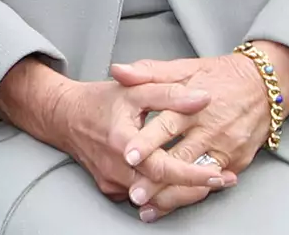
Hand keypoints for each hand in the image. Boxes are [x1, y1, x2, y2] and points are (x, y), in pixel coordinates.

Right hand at [0, 58, 231, 202]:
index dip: (193, 173)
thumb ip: (169, 93)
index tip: (219, 174)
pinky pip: (140, 195)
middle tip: (225, 180)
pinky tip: (181, 184)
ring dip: (182, 192)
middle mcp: (116, 167)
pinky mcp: (110, 188)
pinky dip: (162, 191)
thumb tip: (203, 98)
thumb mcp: (135, 90)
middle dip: (196, 188)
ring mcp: (112, 181)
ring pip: (153, 198)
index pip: (163, 167)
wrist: (63, 116)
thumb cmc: (99, 101)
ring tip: (210, 183)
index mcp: (122, 142)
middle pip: (162, 190)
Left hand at [110, 42, 288, 220]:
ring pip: (196, 176)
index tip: (128, 155)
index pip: (167, 125)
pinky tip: (175, 203)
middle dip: (157, 179)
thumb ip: (149, 72)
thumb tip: (118, 70)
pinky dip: (193, 193)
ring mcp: (225, 148)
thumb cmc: (220, 75)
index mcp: (193, 105)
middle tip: (135, 194)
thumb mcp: (184, 67)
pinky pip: (213, 182)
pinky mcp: (237, 161)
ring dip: (173, 194)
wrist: (265, 85)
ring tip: (150, 207)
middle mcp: (210, 129)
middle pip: (180, 158)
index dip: (147, 142)